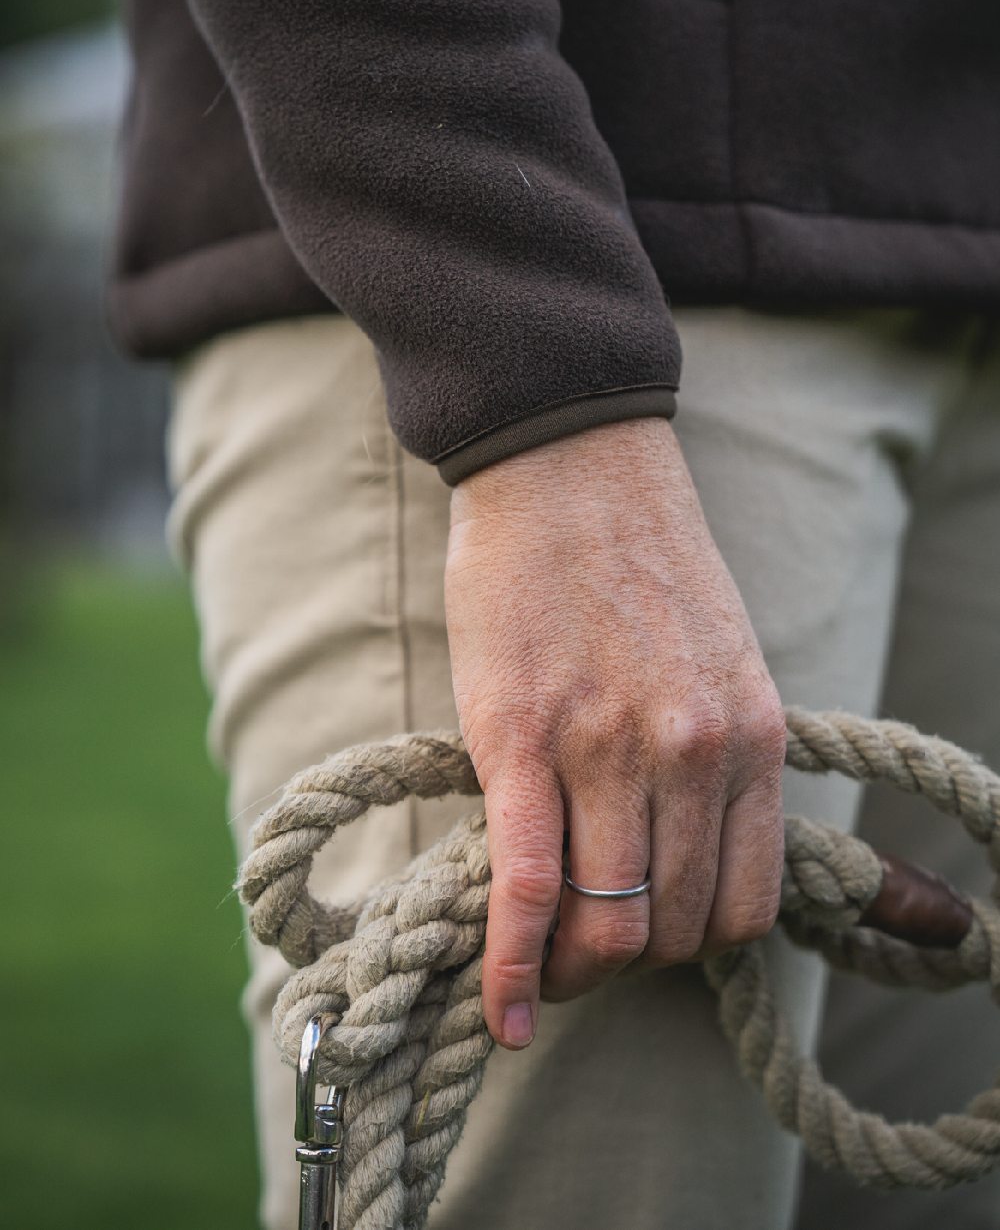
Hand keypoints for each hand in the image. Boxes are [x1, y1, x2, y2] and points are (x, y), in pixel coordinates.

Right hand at [445, 418, 785, 1049]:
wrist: (565, 463)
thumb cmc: (634, 558)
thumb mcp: (717, 658)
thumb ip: (711, 756)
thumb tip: (673, 849)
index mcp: (751, 734)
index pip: (745, 905)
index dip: (692, 944)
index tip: (648, 936)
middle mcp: (693, 753)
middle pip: (674, 929)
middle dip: (627, 963)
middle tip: (583, 952)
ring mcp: (607, 748)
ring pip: (609, 925)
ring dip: (574, 974)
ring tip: (543, 971)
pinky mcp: (519, 739)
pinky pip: (529, 886)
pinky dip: (514, 965)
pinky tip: (499, 1008)